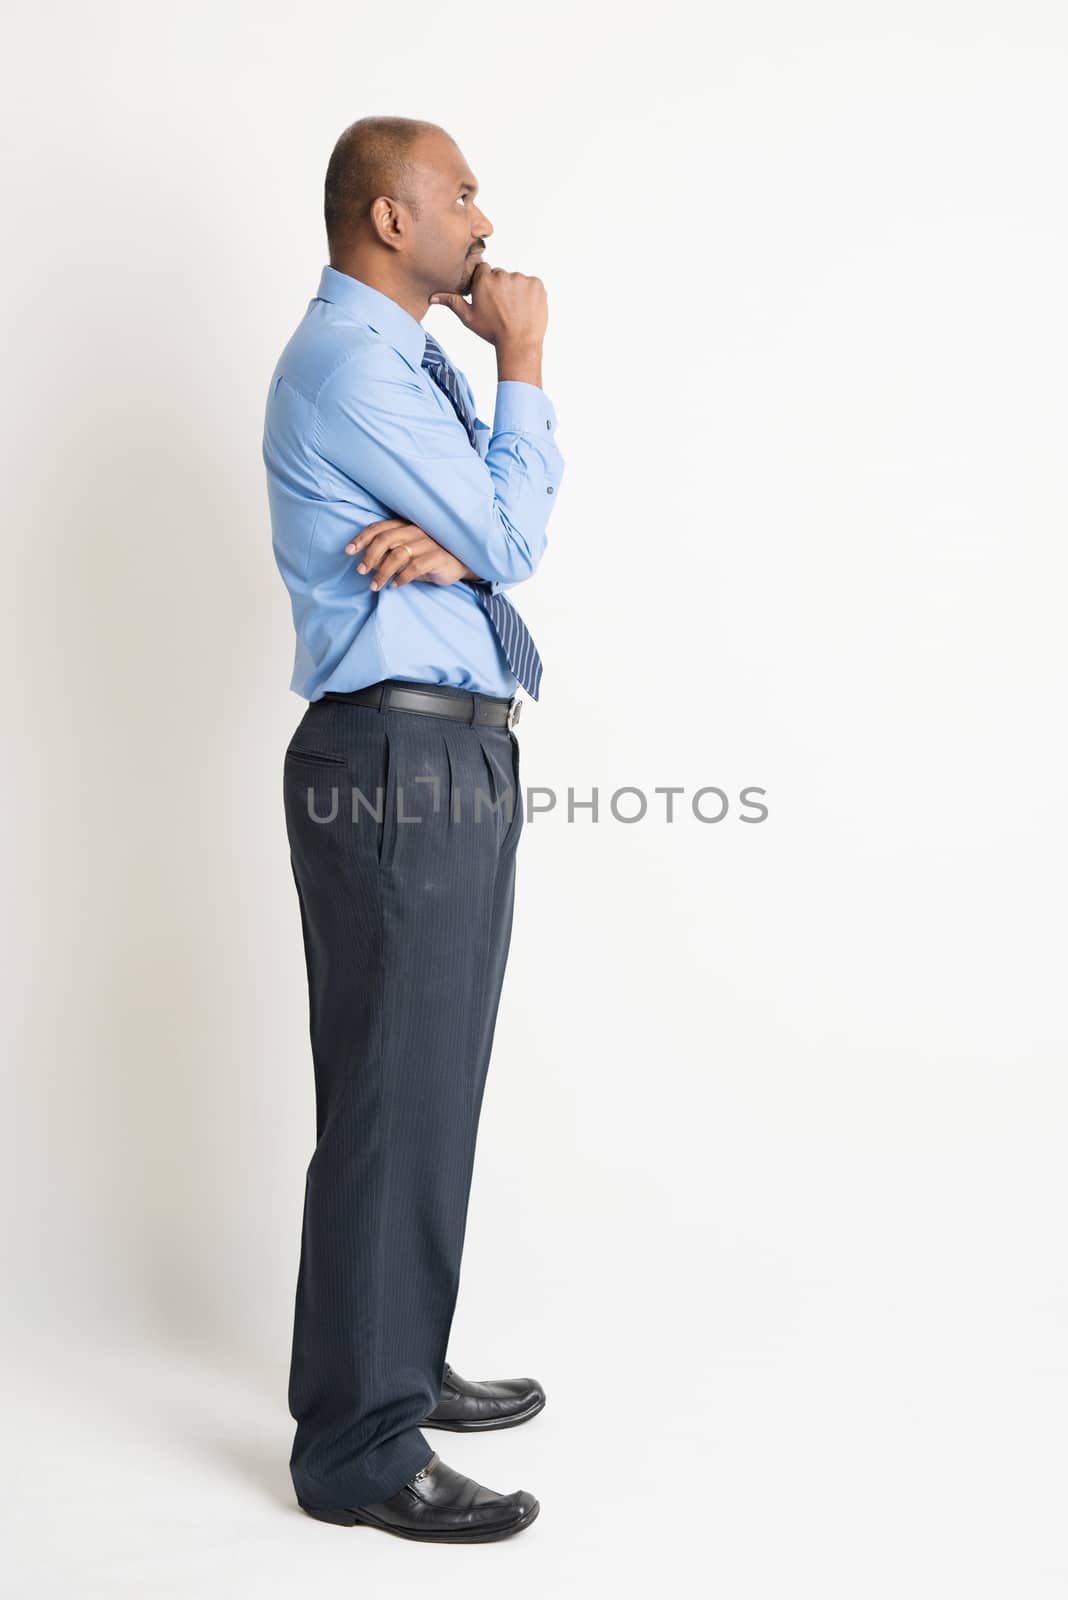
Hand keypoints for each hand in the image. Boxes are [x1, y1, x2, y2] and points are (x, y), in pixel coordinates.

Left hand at [344, 518, 481, 588]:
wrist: (462, 562)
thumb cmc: (429, 557)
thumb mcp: (407, 554)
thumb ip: (388, 556)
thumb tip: (367, 564)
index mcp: (405, 526)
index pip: (379, 528)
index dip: (361, 538)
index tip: (348, 551)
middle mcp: (415, 531)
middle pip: (385, 539)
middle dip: (369, 556)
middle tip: (360, 572)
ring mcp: (427, 543)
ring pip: (398, 554)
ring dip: (383, 571)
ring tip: (375, 586)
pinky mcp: (438, 557)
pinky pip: (416, 567)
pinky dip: (403, 577)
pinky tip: (396, 585)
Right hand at [429, 260, 547, 353]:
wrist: (519, 344)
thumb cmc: (491, 332)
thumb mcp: (469, 318)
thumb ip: (452, 302)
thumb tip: (432, 297)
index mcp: (483, 280)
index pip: (484, 270)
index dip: (486, 283)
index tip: (490, 298)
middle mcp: (502, 275)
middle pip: (501, 274)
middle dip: (501, 287)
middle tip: (503, 308)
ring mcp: (521, 278)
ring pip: (516, 280)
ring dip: (516, 291)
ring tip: (515, 311)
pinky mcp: (537, 283)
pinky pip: (532, 284)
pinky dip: (530, 294)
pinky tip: (526, 309)